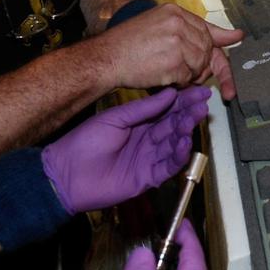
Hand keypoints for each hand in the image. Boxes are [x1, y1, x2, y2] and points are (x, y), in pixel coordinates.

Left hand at [42, 87, 210, 213]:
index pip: (168, 110)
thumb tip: (170, 93)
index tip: (201, 91)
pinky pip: (168, 167)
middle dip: (189, 114)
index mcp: (140, 124)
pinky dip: (178, 156)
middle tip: (203, 104)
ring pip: (174, 145)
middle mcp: (148, 141)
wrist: (66, 173)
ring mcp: (149, 159)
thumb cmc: (84, 142)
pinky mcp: (147, 178)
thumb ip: (143, 108)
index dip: (184, 101)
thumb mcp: (115, 118)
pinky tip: (185, 143)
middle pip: (174, 126)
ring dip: (186, 132)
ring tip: (195, 119)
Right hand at [99, 3, 243, 99]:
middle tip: (187, 72)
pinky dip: (179, 83)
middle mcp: (178, 23)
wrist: (106, 58)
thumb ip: (185, 30)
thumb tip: (223, 35)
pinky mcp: (175, 62)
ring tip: (169, 73)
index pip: (205, 27)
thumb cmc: (126, 46)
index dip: (222, 37)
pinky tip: (164, 78)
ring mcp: (178, 42)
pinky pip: (189, 77)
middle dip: (201, 64)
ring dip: (189, 75)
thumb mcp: (156, 26)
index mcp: (174, 12)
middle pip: (206, 48)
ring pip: (200, 64)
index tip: (237, 37)